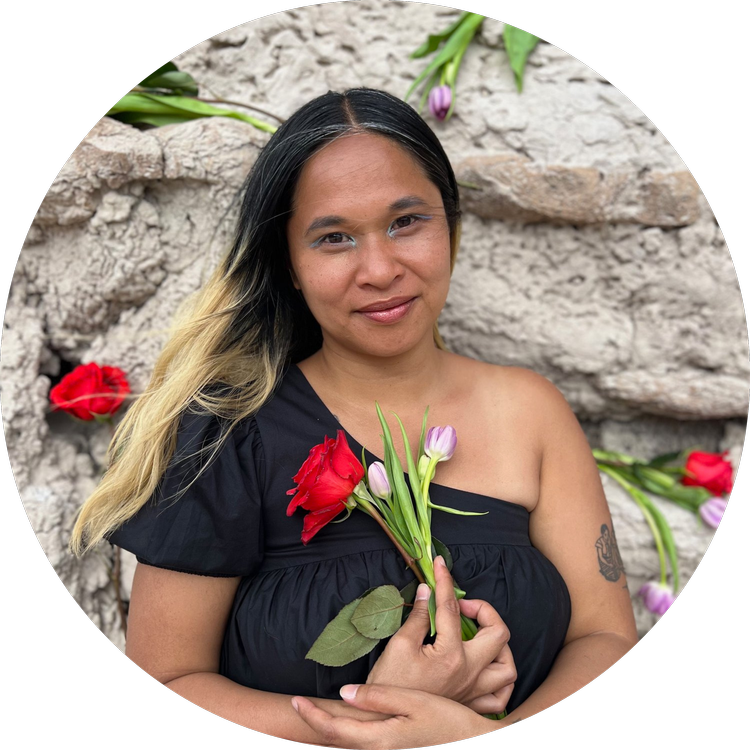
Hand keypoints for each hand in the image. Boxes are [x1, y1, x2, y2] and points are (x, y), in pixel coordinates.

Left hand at [292, 683, 499, 749]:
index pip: (332, 730)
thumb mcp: (413, 702)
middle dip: (313, 724)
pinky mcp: (392, 749)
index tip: (294, 700)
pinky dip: (342, 735)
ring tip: (312, 713)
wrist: (471, 741)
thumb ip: (377, 697)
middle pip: (334, 741)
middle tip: (296, 705)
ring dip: (326, 730)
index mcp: (378, 739)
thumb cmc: (446, 721)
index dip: (311, 716)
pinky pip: (357, 743)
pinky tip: (343, 725)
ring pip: (345, 744)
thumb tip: (344, 693)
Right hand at [365, 555, 515, 714]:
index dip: (445, 582)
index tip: (440, 566)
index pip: (452, 608)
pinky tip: (487, 667)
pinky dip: (500, 678)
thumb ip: (419, 616)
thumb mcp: (399, 644)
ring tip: (479, 633)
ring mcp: (473, 690)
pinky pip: (500, 696)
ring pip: (507, 666)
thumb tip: (429, 591)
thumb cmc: (389, 684)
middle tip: (462, 605)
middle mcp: (469, 673)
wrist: (384, 720)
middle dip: (484, 610)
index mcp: (450, 655)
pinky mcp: (471, 704)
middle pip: (498, 633)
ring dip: (499, 645)